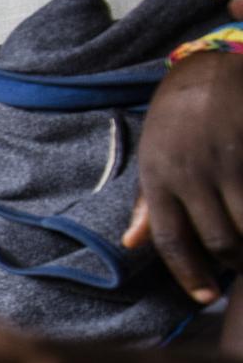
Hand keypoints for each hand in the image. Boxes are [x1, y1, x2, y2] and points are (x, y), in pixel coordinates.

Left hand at [127, 51, 242, 303]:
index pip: (169, 239)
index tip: (204, 298)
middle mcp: (191, 172)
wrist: (213, 64)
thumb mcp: (152, 152)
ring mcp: (227, 161)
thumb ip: (146, 201)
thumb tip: (131, 244)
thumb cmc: (178, 112)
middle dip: (232, 261)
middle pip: (217, 239)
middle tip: (241, 265)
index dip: (187, 274)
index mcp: (158, 176)